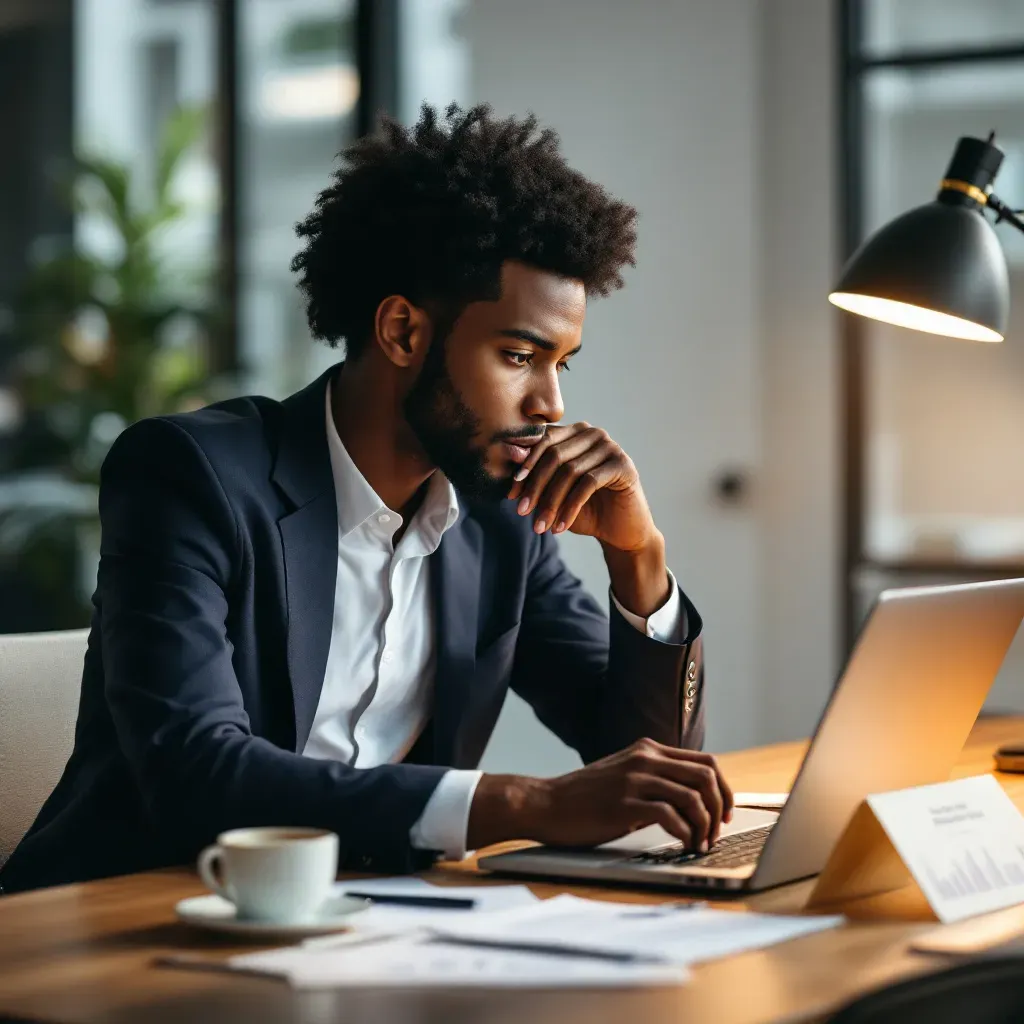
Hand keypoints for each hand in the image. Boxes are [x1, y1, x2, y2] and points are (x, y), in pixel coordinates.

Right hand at [467, 739, 733, 852]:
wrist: (544, 803)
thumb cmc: (584, 797)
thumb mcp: (624, 776)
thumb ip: (653, 779)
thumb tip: (692, 801)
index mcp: (648, 750)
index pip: (705, 761)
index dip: (724, 789)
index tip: (725, 814)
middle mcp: (645, 758)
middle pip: (707, 776)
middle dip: (720, 808)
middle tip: (717, 833)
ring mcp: (634, 779)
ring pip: (694, 796)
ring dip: (705, 826)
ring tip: (700, 844)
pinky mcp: (624, 804)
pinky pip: (671, 816)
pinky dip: (685, 834)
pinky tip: (683, 846)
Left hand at [507, 422, 656, 552]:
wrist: (618, 531)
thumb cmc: (583, 509)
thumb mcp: (552, 493)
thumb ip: (534, 476)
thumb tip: (510, 457)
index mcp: (573, 432)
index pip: (542, 441)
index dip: (525, 467)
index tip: (511, 494)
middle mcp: (592, 433)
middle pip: (554, 455)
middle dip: (535, 487)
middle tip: (522, 512)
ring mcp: (610, 446)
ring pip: (570, 471)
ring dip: (551, 502)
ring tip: (539, 526)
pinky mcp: (623, 465)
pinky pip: (588, 483)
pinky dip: (570, 507)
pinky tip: (560, 528)